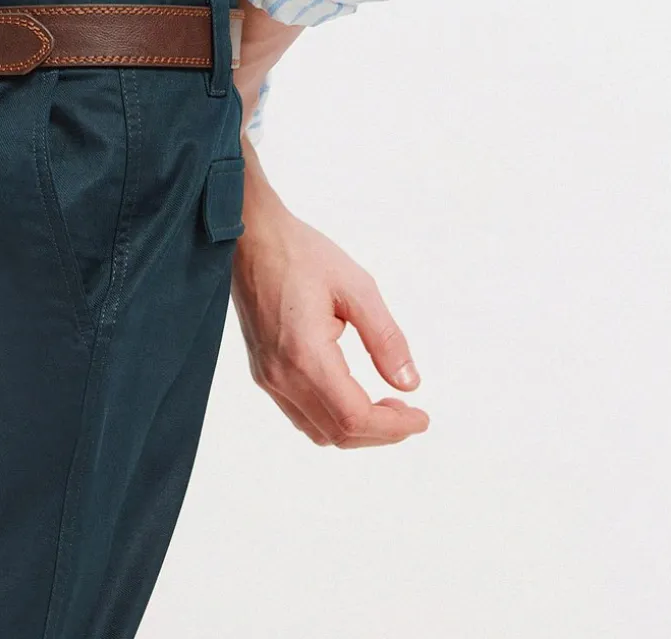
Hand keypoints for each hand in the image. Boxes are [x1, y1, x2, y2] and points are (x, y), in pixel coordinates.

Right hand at [230, 151, 429, 447]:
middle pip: (338, 433)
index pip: (354, 417)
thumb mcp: (356, 287)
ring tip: (386, 406)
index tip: (421, 417)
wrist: (249, 236)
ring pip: (318, 431)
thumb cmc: (301, 253)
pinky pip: (301, 414)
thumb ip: (385, 339)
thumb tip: (410, 384)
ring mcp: (267, 376)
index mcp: (305, 354)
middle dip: (381, 432)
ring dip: (356, 429)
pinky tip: (352, 396)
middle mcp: (281, 376)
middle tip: (410, 413)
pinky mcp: (262, 371)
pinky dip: (332, 419)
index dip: (393, 427)